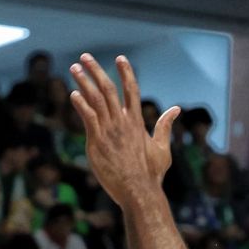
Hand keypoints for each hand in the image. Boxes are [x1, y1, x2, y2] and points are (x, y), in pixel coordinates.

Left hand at [69, 54, 179, 208]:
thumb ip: (165, 126)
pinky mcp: (97, 142)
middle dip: (96, 70)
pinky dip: (80, 104)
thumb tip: (176, 109)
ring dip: (84, 81)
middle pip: (108, 88)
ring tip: (74, 68)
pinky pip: (87, 117)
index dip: (126, 72)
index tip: (120, 58)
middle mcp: (123, 122)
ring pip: (95, 99)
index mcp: (137, 121)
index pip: (132, 89)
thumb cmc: (151, 175)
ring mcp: (109, 131)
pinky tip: (73, 94)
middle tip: (85, 56)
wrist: (138, 191)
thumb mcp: (162, 148)